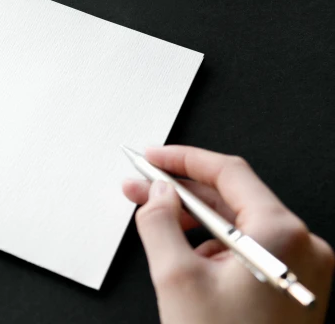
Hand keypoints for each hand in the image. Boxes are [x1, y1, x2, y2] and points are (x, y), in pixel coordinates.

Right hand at [122, 146, 333, 323]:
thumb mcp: (176, 278)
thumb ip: (158, 222)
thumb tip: (155, 193)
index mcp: (281, 234)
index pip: (228, 172)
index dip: (182, 160)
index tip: (152, 157)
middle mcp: (302, 246)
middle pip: (234, 198)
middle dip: (180, 193)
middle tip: (140, 188)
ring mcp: (304, 268)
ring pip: (240, 225)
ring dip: (194, 221)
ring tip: (155, 225)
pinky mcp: (294, 287)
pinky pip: (251, 249)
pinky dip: (214, 246)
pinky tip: (184, 255)